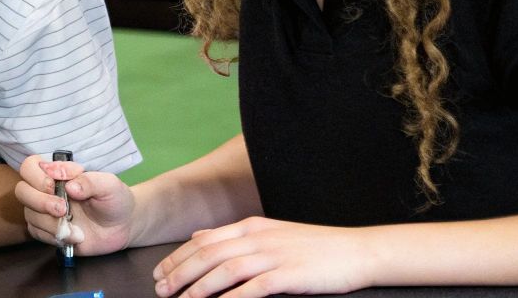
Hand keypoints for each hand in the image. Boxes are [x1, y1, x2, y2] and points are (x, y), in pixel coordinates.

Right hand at [14, 155, 135, 255]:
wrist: (122, 227)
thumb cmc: (114, 199)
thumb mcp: (109, 185)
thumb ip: (90, 181)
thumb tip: (69, 186)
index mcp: (57, 174)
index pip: (30, 166)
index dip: (38, 175)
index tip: (59, 182)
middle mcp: (46, 191)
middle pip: (21, 190)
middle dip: (40, 201)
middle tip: (63, 209)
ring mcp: (45, 212)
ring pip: (29, 214)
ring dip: (50, 223)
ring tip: (76, 229)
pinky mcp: (47, 231)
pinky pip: (36, 232)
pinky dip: (52, 236)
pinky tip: (73, 236)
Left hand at [153, 217, 372, 297]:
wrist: (357, 251)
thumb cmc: (314, 247)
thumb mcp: (269, 233)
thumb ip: (234, 237)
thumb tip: (200, 238)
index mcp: (250, 227)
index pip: (203, 241)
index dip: (177, 258)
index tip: (160, 273)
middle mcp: (257, 238)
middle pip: (207, 255)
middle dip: (179, 273)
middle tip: (161, 290)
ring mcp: (273, 255)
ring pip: (225, 270)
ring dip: (199, 287)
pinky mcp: (289, 275)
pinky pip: (253, 287)